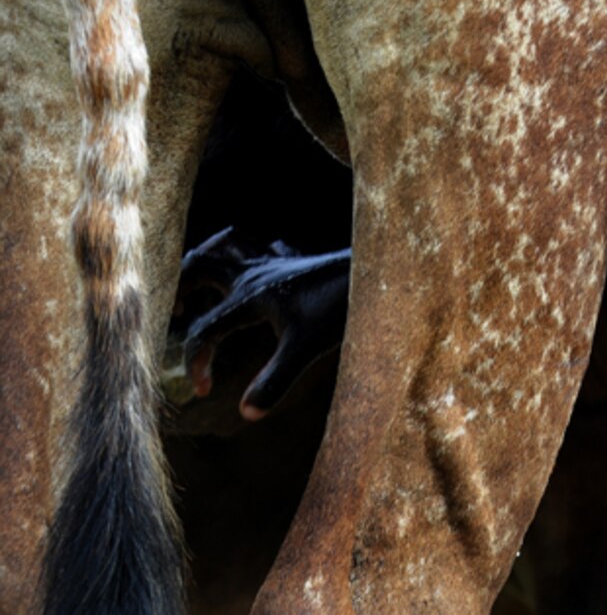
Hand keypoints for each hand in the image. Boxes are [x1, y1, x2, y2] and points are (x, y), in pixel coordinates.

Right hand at [173, 228, 350, 419]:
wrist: (377, 272)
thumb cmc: (340, 307)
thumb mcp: (306, 349)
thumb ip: (274, 381)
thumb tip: (246, 413)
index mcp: (249, 297)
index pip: (203, 330)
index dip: (194, 363)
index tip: (204, 391)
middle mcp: (254, 274)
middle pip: (198, 265)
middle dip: (177, 288)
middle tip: (175, 314)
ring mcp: (273, 262)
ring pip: (224, 246)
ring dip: (205, 262)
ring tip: (198, 290)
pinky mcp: (292, 260)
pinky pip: (259, 248)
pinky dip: (245, 256)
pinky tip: (250, 275)